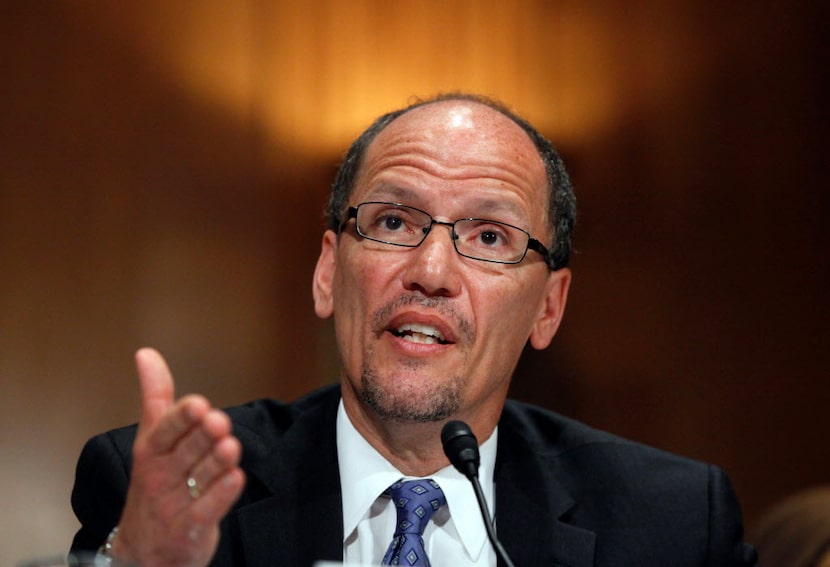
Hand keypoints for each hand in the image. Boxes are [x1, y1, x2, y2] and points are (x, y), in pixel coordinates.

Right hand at [112, 348, 244, 566]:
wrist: (143, 549)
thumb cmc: (153, 484)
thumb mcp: (150, 439)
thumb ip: (155, 396)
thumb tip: (147, 354)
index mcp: (151, 452)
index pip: (164, 431)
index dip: (181, 419)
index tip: (198, 404)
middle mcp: (161, 477)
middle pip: (185, 453)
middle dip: (202, 437)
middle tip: (218, 421)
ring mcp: (175, 504)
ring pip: (199, 478)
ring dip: (216, 462)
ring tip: (230, 446)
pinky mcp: (192, 529)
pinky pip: (207, 511)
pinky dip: (221, 495)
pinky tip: (236, 478)